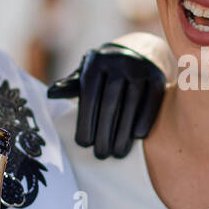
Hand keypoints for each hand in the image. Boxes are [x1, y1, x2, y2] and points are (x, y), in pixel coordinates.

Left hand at [47, 43, 164, 158]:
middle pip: (109, 103)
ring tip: (117, 153)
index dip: (86, 122)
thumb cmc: (104, 73)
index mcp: (96, 61)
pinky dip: (144, 121)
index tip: (84, 144)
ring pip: (130, 105)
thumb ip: (71, 86)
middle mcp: (118, 61)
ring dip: (123, 133)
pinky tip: (136, 137)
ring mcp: (140, 68)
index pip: (89, 95)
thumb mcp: (87, 75)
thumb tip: (51, 93)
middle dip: (104, 132)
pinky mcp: (158, 77)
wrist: (138, 54)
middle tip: (100, 154)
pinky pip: (151, 103)